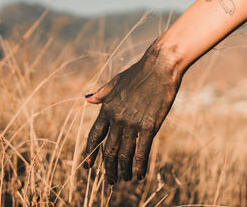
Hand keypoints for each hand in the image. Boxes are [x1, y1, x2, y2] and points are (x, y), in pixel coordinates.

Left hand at [83, 42, 181, 183]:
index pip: (94, 136)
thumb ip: (102, 94)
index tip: (88, 167)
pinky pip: (142, 152)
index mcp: (107, 108)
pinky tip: (139, 175)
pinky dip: (140, 166)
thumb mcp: (115, 81)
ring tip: (124, 179)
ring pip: (124, 154)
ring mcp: (132, 123)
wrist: (160, 67)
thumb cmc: (139, 73)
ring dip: (123, 170)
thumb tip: (87, 99)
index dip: (90, 153)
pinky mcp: (149, 126)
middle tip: (110, 180)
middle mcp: (117, 118)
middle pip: (108, 150)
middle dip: (108, 168)